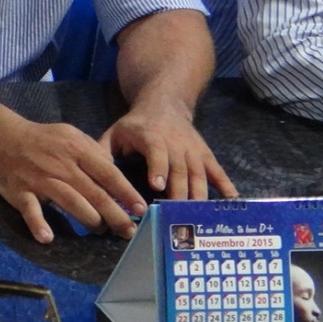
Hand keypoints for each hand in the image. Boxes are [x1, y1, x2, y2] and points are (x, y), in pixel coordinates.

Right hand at [0, 117, 145, 243]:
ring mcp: (39, 179)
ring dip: (89, 221)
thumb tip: (116, 174)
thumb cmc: (43, 139)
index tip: (141, 209)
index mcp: (76, 150)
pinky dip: (38, 224)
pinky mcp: (19, 191)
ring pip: (70, 202)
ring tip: (100, 231)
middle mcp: (61, 165)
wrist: (2, 136)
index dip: (126, 193)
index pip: (108, 173)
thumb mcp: (72, 135)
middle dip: (115, 215)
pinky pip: (30, 209)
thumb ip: (94, 153)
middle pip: (94, 193)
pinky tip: (47, 237)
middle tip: (129, 231)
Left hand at [99, 105, 236, 201]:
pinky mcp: (206, 155)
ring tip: (198, 217)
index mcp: (151, 137)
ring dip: (200, 195)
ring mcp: (193, 151)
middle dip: (179, 191)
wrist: (165, 104)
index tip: (157, 186)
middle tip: (177, 213)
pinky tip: (232, 203)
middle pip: (180, 169)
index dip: (158, 168)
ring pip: (199, 174)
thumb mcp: (115, 132)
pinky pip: (217, 172)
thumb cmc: (135, 125)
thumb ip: (102, 151)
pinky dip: (226, 186)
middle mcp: (175, 144)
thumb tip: (90, 174)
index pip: (156, 152)